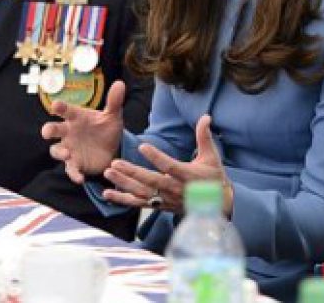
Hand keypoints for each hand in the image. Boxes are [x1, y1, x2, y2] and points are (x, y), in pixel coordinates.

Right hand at [41, 79, 125, 183]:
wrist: (113, 148)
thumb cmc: (107, 128)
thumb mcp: (113, 116)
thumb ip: (114, 101)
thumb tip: (120, 83)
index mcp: (76, 118)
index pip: (65, 111)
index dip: (59, 107)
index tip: (55, 105)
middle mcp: (69, 132)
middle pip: (53, 130)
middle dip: (49, 130)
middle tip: (47, 132)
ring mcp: (70, 148)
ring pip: (56, 150)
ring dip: (59, 152)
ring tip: (67, 154)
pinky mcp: (75, 163)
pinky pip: (71, 169)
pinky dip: (74, 174)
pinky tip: (80, 178)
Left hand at [102, 114, 233, 215]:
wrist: (216, 205)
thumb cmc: (213, 178)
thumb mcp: (211, 156)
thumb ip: (204, 136)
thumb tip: (205, 116)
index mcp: (188, 176)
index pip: (170, 166)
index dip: (156, 157)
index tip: (143, 146)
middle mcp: (175, 189)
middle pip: (151, 181)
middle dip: (132, 173)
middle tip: (115, 162)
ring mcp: (166, 200)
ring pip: (142, 193)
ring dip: (123, 184)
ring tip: (108, 173)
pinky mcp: (159, 206)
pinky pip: (138, 204)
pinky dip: (122, 200)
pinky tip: (107, 194)